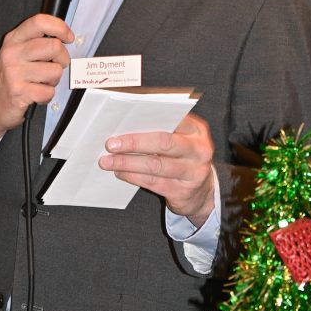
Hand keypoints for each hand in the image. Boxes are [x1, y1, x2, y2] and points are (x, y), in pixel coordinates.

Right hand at [0, 14, 73, 157]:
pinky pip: (49, 91)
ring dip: (54, 80)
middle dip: (63, 59)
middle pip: (54, 46)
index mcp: (13, 39)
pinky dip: (47, 96)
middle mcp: (12, 53)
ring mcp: (14, 72)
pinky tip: (36, 95)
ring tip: (41, 83)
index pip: (40, 22)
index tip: (68, 38)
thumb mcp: (18, 52)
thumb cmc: (10, 78)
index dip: (60, 28)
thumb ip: (37, 41)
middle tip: (55, 66)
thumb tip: (63, 36)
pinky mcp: (19, 92)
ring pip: (56, 71)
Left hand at [98, 113, 214, 226]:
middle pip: (163, 143)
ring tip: (108, 161)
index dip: (147, 118)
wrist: (202, 192)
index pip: (172, 119)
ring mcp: (193, 173)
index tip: (124, 119)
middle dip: (134, 142)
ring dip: (127, 163)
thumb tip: (127, 126)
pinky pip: (153, 182)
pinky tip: (120, 173)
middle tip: (111, 144)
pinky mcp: (183, 192)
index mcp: (197, 130)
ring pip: (155, 165)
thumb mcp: (182, 139)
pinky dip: (132, 177)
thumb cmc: (184, 157)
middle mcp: (199, 150)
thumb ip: (164, 129)